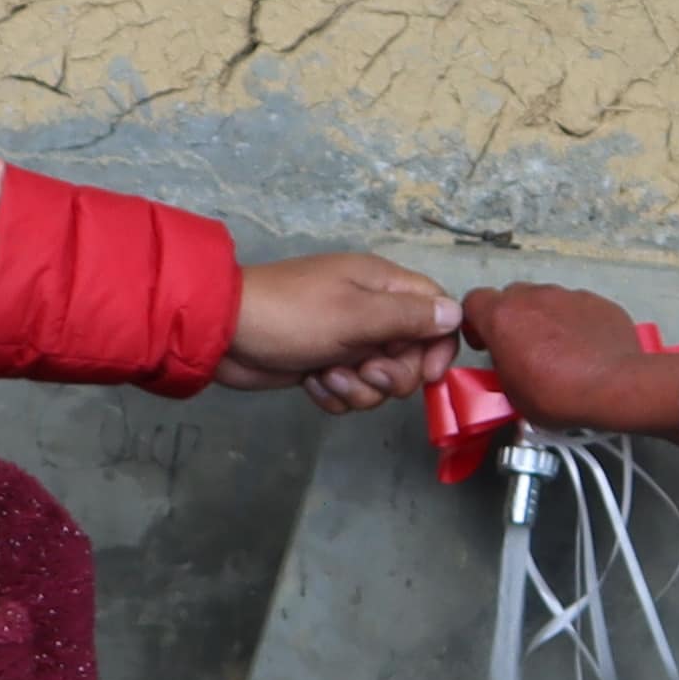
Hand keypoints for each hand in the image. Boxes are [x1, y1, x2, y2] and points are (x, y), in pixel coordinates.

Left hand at [223, 246, 460, 407]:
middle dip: (391, 375)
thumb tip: (455, 312)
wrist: (223, 333)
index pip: (437, 312)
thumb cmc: (291, 316)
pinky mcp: (324, 364)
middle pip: (411, 355)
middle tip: (364, 372)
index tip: (427, 374)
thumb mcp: (356, 316)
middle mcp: (369, 310)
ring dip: (358, 388)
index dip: (439, 346)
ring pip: (380, 380)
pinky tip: (311, 383)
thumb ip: (409, 317)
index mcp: (382, 285)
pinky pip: (350, 390)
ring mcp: (346, 339)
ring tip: (328, 375)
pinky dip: (334, 393)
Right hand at [460, 283, 678, 437]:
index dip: (476, 322)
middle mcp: (533, 298)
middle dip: (511, 321)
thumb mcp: (513, 395)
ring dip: (544, 321)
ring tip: (556, 353)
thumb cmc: (564, 394)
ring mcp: (567, 296)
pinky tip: (582, 349)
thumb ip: (503, 368)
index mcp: (503, 318)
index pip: (473, 302)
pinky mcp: (595, 301)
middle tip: (519, 349)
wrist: (616, 387)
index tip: (484, 340)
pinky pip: (576, 307)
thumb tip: (508, 366)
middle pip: (510, 298)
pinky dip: (574, 323)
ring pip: (544, 301)